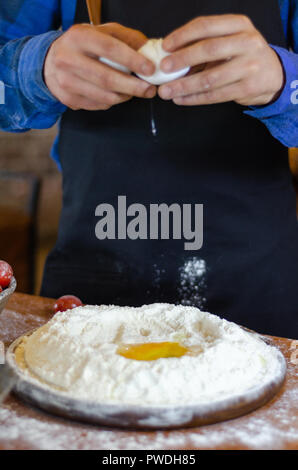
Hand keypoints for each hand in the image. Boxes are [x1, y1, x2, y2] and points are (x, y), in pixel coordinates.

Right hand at [44, 23, 156, 110]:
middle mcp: (68, 58)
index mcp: (79, 37)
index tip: (150, 69)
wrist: (50, 61)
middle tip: (149, 89)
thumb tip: (148, 51)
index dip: (132, 60)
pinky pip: (98, 105)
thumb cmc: (83, 46)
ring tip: (136, 92)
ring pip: (104, 96)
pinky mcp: (68, 98)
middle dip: (133, 86)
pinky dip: (113, 101)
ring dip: (125, 96)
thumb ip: (126, 38)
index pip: (109, 49)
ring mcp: (66, 81)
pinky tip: (118, 94)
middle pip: (106, 78)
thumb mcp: (102, 32)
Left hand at [158, 15, 284, 106]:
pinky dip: (194, 99)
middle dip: (182, 60)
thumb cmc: (242, 56)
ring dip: (184, 86)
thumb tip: (168, 54)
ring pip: (210, 78)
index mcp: (239, 25)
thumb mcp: (230, 41)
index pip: (206, 26)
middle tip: (163, 69)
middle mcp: (247, 42)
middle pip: (208, 50)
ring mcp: (250, 66)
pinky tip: (180, 100)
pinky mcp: (248, 88)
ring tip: (166, 92)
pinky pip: (215, 95)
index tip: (165, 46)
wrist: (273, 75)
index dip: (183, 36)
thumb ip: (204, 44)